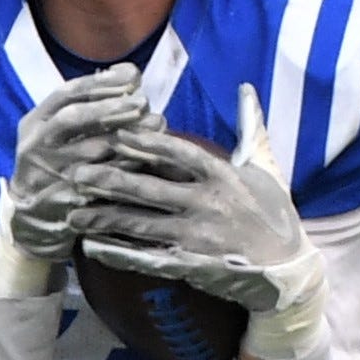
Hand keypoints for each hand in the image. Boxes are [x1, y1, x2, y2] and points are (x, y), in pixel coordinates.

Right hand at [3, 68, 159, 265]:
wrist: (30, 214)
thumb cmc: (54, 159)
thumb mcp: (56, 129)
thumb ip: (87, 103)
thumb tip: (130, 74)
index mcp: (35, 122)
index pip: (66, 93)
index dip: (100, 83)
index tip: (132, 77)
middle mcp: (37, 145)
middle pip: (73, 118)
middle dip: (111, 106)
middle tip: (143, 101)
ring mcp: (51, 173)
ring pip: (93, 151)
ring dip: (128, 136)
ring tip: (157, 124)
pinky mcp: (67, 199)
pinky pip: (104, 181)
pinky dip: (130, 167)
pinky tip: (152, 156)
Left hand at [81, 85, 326, 325]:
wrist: (286, 270)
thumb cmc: (276, 213)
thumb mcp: (267, 167)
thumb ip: (251, 127)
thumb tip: (246, 88)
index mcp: (224, 177)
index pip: (179, 154)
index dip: (147, 143)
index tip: (117, 133)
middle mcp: (207, 205)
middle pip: (150, 189)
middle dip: (111, 181)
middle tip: (77, 173)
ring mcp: (196, 238)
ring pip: (141, 225)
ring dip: (105, 219)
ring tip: (72, 212)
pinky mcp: (189, 265)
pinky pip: (147, 259)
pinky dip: (118, 254)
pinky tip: (92, 248)